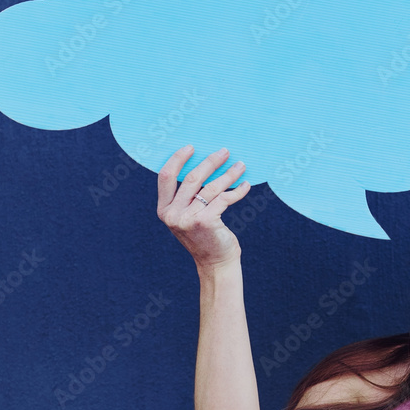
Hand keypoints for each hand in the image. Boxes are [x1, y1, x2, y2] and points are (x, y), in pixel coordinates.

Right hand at [156, 146, 250, 270]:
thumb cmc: (205, 236)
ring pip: (210, 188)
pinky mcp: (205, 222)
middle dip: (210, 162)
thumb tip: (204, 165)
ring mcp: (188, 219)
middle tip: (224, 152)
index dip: (177, 159)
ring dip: (228, 174)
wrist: (215, 262)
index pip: (165, 177)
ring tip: (240, 165)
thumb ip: (187, 197)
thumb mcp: (188, 216)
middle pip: (191, 178)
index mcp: (164, 210)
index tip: (191, 147)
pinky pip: (224, 199)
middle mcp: (172, 214)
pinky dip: (237, 191)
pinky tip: (245, 185)